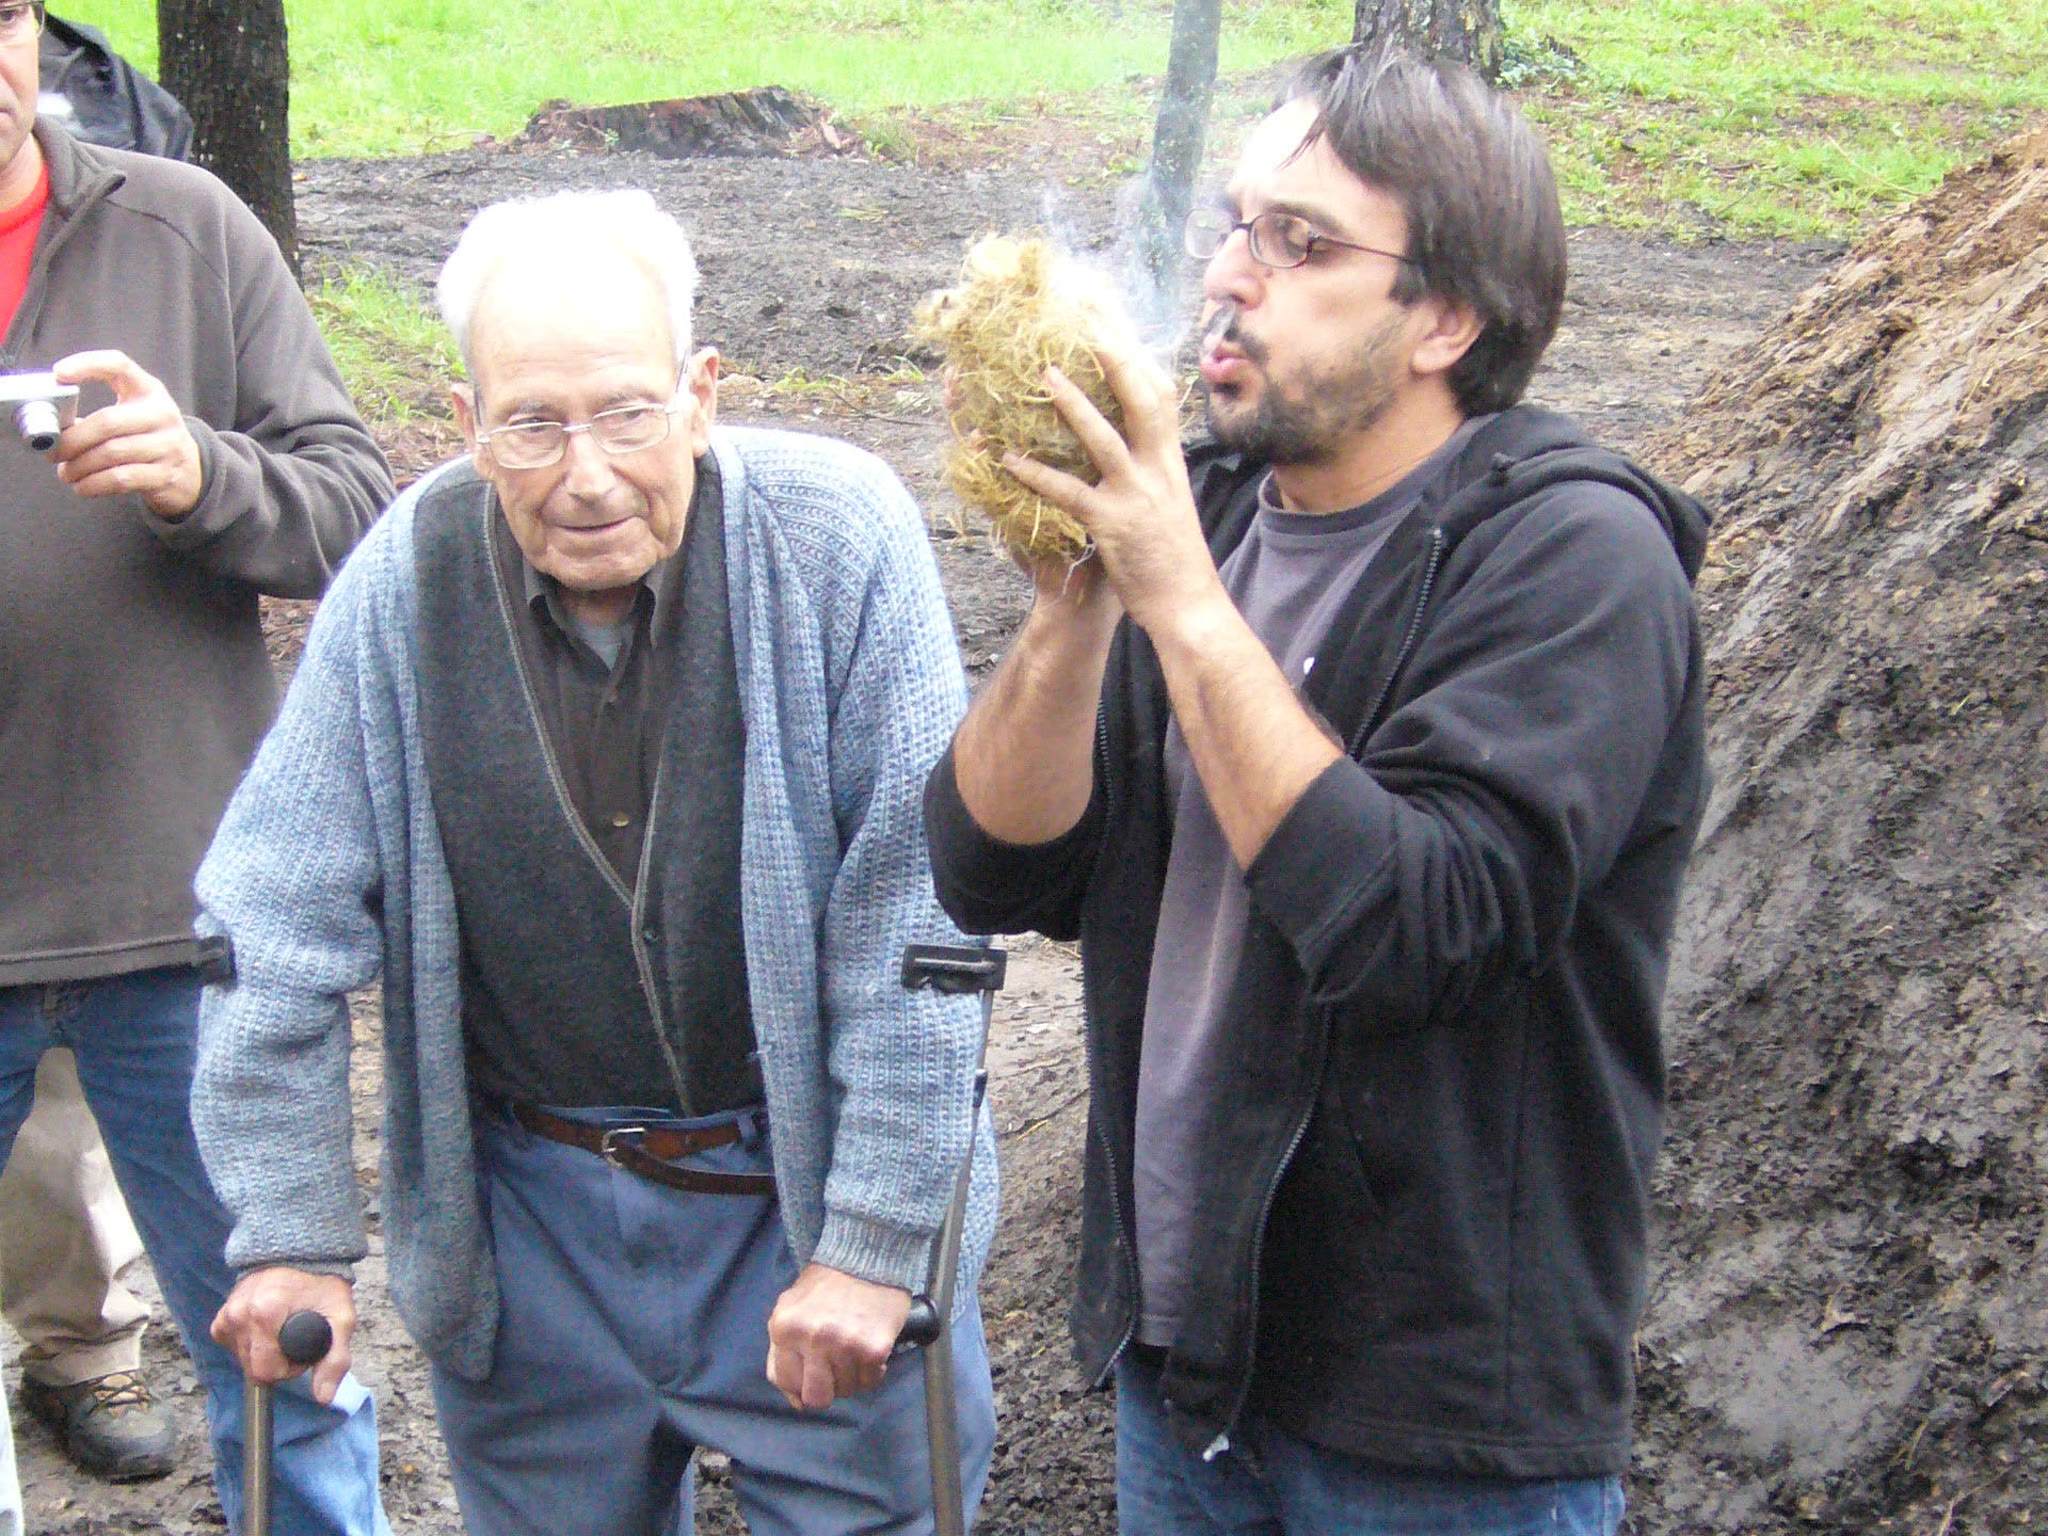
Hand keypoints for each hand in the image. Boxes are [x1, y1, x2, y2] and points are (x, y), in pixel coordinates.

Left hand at [50, 350, 204, 520]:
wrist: (191, 471)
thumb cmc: (148, 438)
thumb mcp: (134, 415)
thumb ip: (100, 414)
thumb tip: (55, 429)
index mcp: (149, 391)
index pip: (119, 365)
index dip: (88, 365)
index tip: (59, 373)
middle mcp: (161, 414)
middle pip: (107, 422)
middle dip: (73, 440)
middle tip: (53, 452)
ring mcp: (167, 446)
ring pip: (111, 454)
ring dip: (79, 466)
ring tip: (65, 473)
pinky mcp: (165, 475)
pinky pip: (121, 479)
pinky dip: (94, 484)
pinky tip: (82, 486)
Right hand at [210, 1268, 355, 1404]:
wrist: (300, 1253)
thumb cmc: (322, 1284)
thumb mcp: (340, 1318)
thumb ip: (335, 1359)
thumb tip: (324, 1397)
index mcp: (265, 1312)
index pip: (266, 1370)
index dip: (290, 1369)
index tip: (304, 1351)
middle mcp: (239, 1314)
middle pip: (253, 1368)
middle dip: (277, 1364)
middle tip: (295, 1340)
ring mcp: (227, 1315)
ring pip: (242, 1360)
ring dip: (263, 1355)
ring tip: (282, 1332)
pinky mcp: (220, 1318)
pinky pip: (232, 1347)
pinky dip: (249, 1345)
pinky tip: (265, 1330)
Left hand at [764, 1263, 911, 1411]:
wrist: (868, 1257)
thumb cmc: (826, 1284)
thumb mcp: (789, 1308)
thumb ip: (782, 1352)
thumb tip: (794, 1400)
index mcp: (784, 1329)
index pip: (785, 1382)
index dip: (799, 1384)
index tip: (812, 1373)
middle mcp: (812, 1339)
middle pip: (816, 1398)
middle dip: (826, 1389)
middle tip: (834, 1369)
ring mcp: (844, 1346)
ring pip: (846, 1391)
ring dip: (850, 1376)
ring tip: (853, 1350)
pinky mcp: (873, 1349)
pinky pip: (870, 1381)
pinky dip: (871, 1371)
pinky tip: (869, 1350)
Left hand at [999, 347, 1225, 637]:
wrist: (1189, 606)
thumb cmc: (1175, 558)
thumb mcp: (1172, 501)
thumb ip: (1155, 469)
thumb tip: (1139, 443)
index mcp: (1170, 461)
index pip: (1160, 395)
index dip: (1136, 356)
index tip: (1113, 324)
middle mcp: (1158, 469)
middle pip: (1140, 398)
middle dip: (1115, 356)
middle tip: (1085, 321)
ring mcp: (1136, 495)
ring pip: (1104, 438)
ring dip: (1073, 404)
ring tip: (1044, 373)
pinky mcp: (1113, 525)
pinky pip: (1070, 493)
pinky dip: (1038, 474)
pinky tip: (1010, 460)